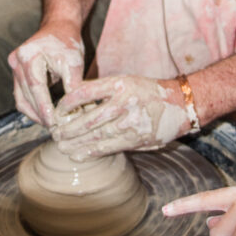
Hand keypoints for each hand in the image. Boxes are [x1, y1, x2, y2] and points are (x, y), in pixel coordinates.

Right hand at [7, 25, 83, 127]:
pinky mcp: (17, 73)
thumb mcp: (74, 63)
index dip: (44, 107)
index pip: (36, 87)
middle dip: (40, 114)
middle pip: (26, 95)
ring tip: (51, 125)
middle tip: (55, 128)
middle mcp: (16, 61)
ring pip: (21, 98)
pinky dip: (33, 106)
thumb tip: (75, 112)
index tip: (53, 123)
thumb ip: (73, 87)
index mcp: (29, 55)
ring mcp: (14, 67)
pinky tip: (45, 115)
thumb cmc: (67, 42)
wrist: (58, 27)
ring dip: (35, 113)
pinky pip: (22, 95)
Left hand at [51, 75, 187, 158]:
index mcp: (120, 83)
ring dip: (75, 143)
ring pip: (96, 136)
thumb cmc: (148, 92)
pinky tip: (78, 154)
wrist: (180, 104)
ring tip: (61, 146)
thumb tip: (75, 103)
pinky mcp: (136, 138)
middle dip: (68, 129)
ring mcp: (131, 122)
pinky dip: (91, 151)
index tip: (57, 110)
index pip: (85, 92)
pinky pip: (108, 147)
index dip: (67, 103)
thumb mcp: (126, 82)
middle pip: (88, 119)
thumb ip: (104, 91)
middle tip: (54, 133)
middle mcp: (124, 101)